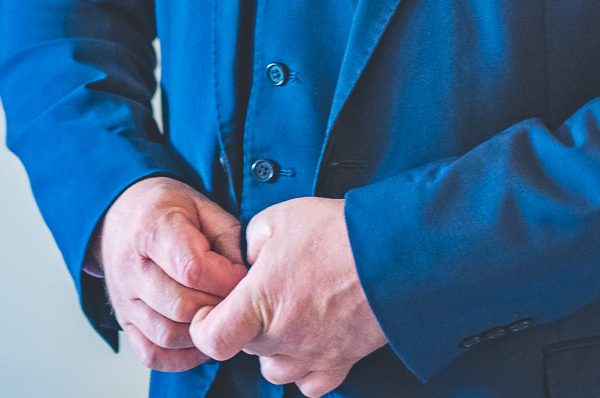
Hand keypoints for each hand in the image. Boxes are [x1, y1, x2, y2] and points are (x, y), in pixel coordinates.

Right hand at [96, 176, 248, 371]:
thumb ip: (229, 236)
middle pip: (181, 306)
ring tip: (219, 318)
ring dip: (202, 334)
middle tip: (236, 301)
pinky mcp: (124, 321)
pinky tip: (199, 340)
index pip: (191, 268)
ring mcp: (124, 299)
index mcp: (152, 229)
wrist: (120, 215)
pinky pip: (151, 354)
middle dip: (218, 308)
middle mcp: (131, 268)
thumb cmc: (165, 210)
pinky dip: (181, 357)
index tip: (243, 277)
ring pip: (167, 335)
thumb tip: (248, 276)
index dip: (226, 279)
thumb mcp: (202, 206)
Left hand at [189, 197, 386, 396]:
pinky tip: (311, 341)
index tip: (210, 310)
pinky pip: (310, 384)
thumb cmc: (339, 233)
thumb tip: (246, 259)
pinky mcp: (341, 362)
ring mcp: (313, 354)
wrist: (396, 253)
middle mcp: (283, 336)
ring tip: (288, 317)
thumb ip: (249, 242)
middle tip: (267, 292)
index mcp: (260, 302)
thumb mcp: (279, 218)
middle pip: (244, 348)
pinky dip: (305, 368)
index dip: (203, 326)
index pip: (211, 339)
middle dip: (246, 324)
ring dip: (273, 348)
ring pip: (275, 370)